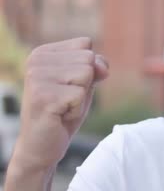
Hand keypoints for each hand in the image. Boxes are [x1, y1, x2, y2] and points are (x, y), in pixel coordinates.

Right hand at [12, 37, 108, 171]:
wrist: (42, 146)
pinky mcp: (42, 97)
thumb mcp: (84, 83)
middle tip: (66, 100)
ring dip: (81, 97)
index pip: (85, 44)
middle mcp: (36, 61)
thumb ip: (95, 66)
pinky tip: (59, 116)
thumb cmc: (64, 112)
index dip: (88, 69)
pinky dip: (76, 109)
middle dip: (85, 84)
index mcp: (43, 52)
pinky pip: (80, 95)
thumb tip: (101, 66)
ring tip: (63, 107)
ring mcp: (36, 78)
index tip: (69, 86)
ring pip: (86, 75)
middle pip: (88, 59)